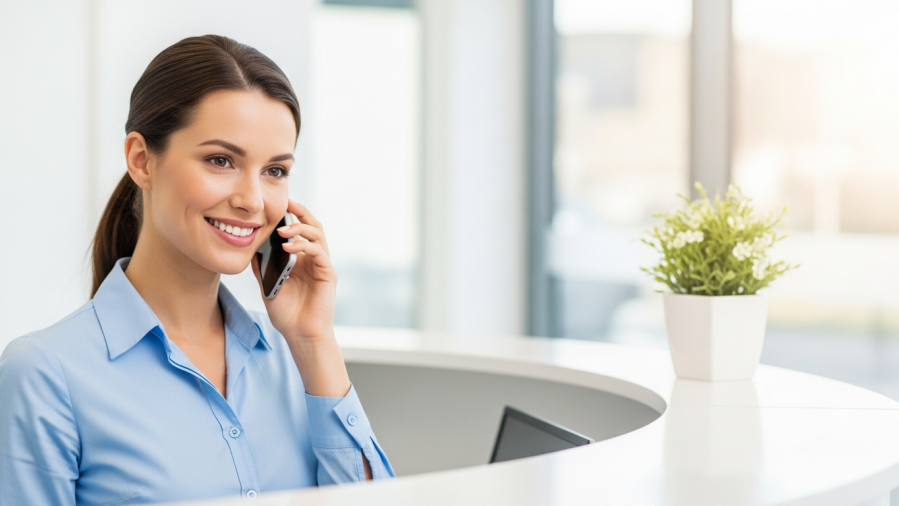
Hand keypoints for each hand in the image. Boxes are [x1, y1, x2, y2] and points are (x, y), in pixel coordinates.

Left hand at [252, 200, 336, 344]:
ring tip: (283, 230)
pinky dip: (304, 246)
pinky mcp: (328, 274)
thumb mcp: (268, 285)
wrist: (300, 335)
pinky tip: (288, 247)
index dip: (291, 215)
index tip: (277, 203)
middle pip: (313, 226)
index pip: (300, 230)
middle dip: (301, 212)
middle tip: (287, 202)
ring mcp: (322, 265)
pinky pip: (319, 253)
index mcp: (302, 259)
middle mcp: (314, 259)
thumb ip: (263, 266)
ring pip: (318, 235)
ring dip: (301, 228)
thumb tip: (250, 247)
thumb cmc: (287, 313)